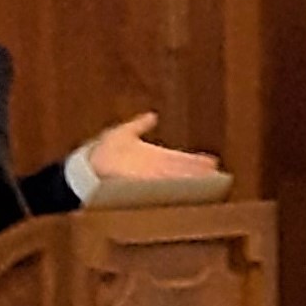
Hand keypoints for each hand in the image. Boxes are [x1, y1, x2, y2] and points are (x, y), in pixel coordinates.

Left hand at [82, 111, 220, 186]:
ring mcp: (150, 179)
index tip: (212, 161)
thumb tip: (152, 116)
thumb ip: (139, 124)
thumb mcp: (124, 133)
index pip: (179, 159)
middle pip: (182, 171)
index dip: (196, 161)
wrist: (86, 168)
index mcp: (154, 157)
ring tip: (209, 183)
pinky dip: (176, 189)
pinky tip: (187, 190)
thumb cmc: (102, 152)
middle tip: (219, 176)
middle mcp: (155, 170)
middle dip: (199, 173)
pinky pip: (163, 187)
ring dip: (193, 181)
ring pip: (177, 180)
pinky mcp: (142, 187)